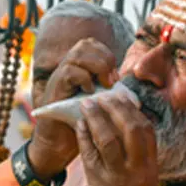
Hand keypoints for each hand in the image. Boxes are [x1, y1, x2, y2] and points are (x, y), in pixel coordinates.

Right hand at [28, 38, 118, 178]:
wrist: (59, 142)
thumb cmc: (82, 123)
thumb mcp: (99, 104)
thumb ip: (109, 92)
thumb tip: (131, 91)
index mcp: (80, 68)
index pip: (93, 44)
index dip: (107, 54)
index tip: (115, 76)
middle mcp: (68, 68)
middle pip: (86, 44)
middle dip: (104, 59)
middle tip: (111, 81)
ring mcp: (60, 76)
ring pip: (78, 53)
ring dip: (97, 67)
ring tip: (104, 85)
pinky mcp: (55, 88)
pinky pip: (70, 72)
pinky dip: (84, 79)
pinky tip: (89, 92)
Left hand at [76, 95, 157, 185]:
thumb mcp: (144, 182)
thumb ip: (139, 158)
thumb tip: (126, 128)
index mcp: (151, 167)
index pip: (147, 131)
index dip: (134, 111)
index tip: (122, 98)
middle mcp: (138, 170)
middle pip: (131, 128)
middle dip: (116, 108)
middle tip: (103, 96)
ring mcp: (119, 177)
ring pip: (108, 138)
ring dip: (96, 117)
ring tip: (87, 105)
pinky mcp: (99, 185)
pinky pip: (90, 153)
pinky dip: (83, 136)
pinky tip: (78, 126)